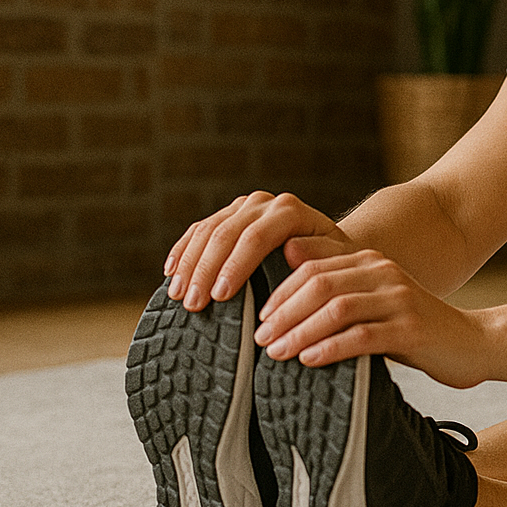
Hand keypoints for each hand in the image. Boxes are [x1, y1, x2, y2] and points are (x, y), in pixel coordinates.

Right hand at [164, 191, 357, 311]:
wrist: (326, 245)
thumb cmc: (331, 261)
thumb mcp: (334, 261)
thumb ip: (318, 256)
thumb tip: (291, 251)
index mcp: (290, 211)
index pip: (255, 237)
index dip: (234, 267)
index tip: (220, 296)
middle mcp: (264, 203)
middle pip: (226, 233)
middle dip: (205, 270)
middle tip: (193, 304)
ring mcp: (244, 206)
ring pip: (207, 230)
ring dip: (188, 263)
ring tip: (178, 295)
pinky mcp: (228, 214)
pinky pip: (199, 229)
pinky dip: (183, 251)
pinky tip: (171, 272)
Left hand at [253, 249, 488, 386]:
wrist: (473, 343)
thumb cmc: (414, 330)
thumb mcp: (374, 307)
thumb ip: (338, 298)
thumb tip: (281, 304)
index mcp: (371, 263)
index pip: (313, 268)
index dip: (280, 293)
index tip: (259, 319)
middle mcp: (385, 273)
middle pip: (320, 284)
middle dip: (283, 312)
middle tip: (260, 339)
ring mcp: (400, 300)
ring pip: (337, 308)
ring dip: (300, 331)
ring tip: (277, 352)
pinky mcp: (412, 329)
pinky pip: (363, 336)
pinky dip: (331, 348)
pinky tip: (310, 361)